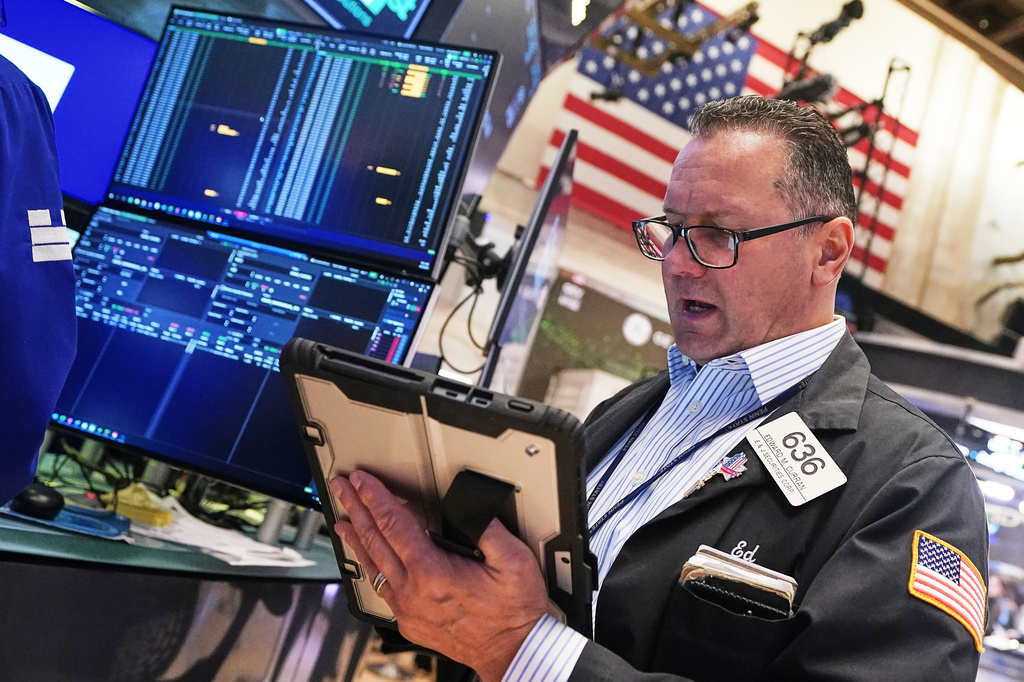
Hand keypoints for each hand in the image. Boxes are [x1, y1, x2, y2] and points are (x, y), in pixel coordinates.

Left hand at [330, 471, 549, 681]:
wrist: (514, 651)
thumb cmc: (514, 613)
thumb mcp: (514, 561)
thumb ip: (488, 527)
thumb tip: (469, 504)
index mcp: (433, 572)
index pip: (393, 523)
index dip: (375, 496)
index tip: (362, 480)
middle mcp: (413, 592)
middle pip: (373, 540)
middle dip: (356, 508)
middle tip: (342, 488)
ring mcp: (408, 609)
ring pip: (372, 566)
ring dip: (355, 539)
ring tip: (342, 521)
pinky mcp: (409, 622)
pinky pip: (381, 587)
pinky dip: (369, 566)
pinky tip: (367, 558)